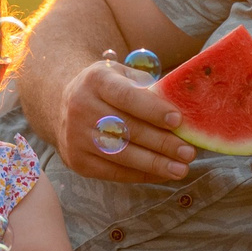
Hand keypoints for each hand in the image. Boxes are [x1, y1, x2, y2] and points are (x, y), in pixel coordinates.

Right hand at [59, 56, 194, 183]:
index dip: (152, 109)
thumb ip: (148, 87)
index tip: (178, 121)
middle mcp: (81, 107)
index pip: (126, 96)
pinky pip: (113, 172)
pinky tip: (161, 174)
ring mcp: (76, 136)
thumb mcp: (122, 75)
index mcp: (96, 80)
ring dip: (155, 164)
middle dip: (161, 142)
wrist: (62, 106)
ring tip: (181, 169)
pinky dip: (141, 174)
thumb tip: (185, 105)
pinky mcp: (77, 160)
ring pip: (121, 154)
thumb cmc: (107, 90)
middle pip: (127, 128)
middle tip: (189, 152)